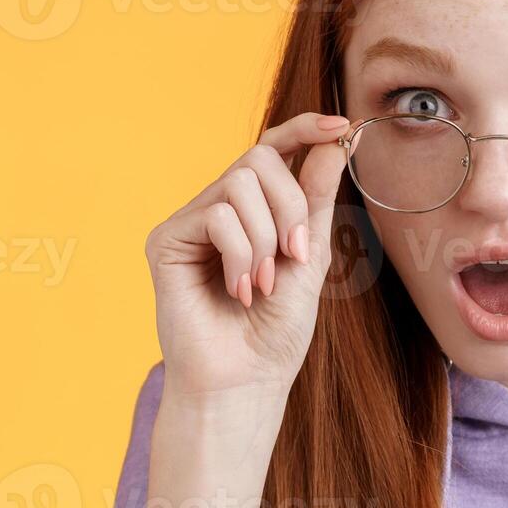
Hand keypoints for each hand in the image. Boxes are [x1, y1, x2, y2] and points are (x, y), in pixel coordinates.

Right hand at [146, 111, 352, 398]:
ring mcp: (190, 223)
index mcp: (254, 211)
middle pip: (259, 160)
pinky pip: (217, 215)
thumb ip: (315, 198)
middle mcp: (219, 208)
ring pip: (239, 184)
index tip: (342, 126)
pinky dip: (240, 255)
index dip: (304, 130)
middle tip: (292, 256)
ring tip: (261, 285)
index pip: (273, 150)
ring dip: (265, 239)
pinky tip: (238, 291)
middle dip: (289, 206)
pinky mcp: (166, 241)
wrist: (245, 381)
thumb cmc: (275, 330)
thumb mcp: (308, 255)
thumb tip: (336, 140)